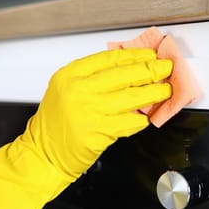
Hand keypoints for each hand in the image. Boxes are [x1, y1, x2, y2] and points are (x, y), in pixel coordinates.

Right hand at [0, 48, 172, 208]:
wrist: (42, 154)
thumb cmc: (55, 123)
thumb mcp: (66, 90)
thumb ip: (92, 78)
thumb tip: (129, 67)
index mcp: (70, 75)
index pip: (110, 59)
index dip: (135, 55)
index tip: (150, 54)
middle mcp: (79, 90)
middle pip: (124, 75)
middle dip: (150, 70)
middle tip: (166, 68)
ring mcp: (89, 112)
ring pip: (131, 98)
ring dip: (153, 93)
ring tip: (166, 89)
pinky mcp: (99, 133)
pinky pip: (129, 123)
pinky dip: (142, 119)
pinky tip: (149, 115)